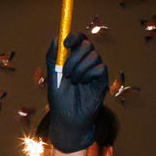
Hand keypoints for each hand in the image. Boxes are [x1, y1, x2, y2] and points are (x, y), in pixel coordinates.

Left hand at [43, 33, 107, 152]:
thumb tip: (56, 38)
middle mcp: (86, 62)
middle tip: (66, 72)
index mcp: (74, 58)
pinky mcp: (102, 80)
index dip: (74, 36)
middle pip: (87, 44)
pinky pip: (100, 67)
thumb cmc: (60, 99)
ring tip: (73, 81)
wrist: (67, 119)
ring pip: (94, 55)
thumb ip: (53, 58)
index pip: (79, 39)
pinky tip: (83, 84)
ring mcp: (95, 70)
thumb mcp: (52, 76)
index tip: (66, 43)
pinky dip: (88, 74)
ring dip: (79, 68)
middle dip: (74, 57)